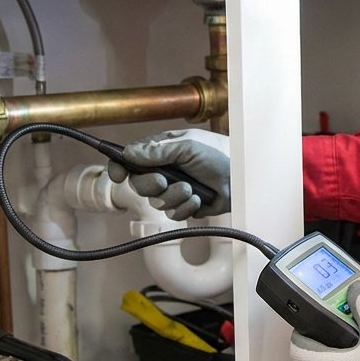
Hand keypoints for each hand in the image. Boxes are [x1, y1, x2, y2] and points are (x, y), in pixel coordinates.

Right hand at [107, 129, 230, 219]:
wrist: (242, 177)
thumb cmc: (219, 154)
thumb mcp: (187, 146)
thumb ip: (158, 150)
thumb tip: (129, 153)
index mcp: (162, 151)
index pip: (130, 159)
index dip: (119, 167)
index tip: (117, 175)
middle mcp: (164, 170)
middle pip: (138, 184)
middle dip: (150, 184)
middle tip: (163, 180)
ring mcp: (174, 189)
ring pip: (156, 202)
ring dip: (174, 196)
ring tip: (191, 188)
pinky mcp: (185, 205)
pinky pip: (173, 214)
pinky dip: (186, 207)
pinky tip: (199, 198)